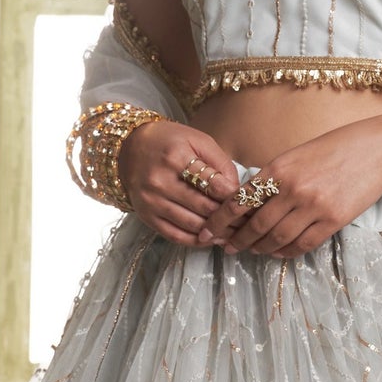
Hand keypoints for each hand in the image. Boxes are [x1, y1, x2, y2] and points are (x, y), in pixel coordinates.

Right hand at [117, 120, 241, 245]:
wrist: (130, 149)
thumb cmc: (169, 143)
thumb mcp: (197, 140)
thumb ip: (220, 163)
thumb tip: (237, 190)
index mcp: (176, 157)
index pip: (215, 185)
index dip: (237, 198)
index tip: (252, 205)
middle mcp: (161, 181)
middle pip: (205, 208)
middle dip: (231, 219)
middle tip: (249, 225)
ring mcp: (151, 201)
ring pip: (192, 225)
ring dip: (217, 233)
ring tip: (234, 234)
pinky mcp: (146, 216)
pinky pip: (176, 236)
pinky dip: (197, 241)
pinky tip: (211, 239)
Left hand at [202, 121, 381, 258]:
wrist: (376, 151)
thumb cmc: (335, 149)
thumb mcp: (296, 155)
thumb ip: (273, 177)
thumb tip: (247, 201)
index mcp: (278, 168)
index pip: (239, 200)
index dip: (219, 220)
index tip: (207, 232)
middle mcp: (292, 188)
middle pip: (255, 225)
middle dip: (238, 240)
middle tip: (229, 248)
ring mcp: (313, 207)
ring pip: (277, 238)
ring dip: (261, 248)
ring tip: (253, 250)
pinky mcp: (332, 221)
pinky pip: (302, 244)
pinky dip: (286, 252)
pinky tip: (279, 252)